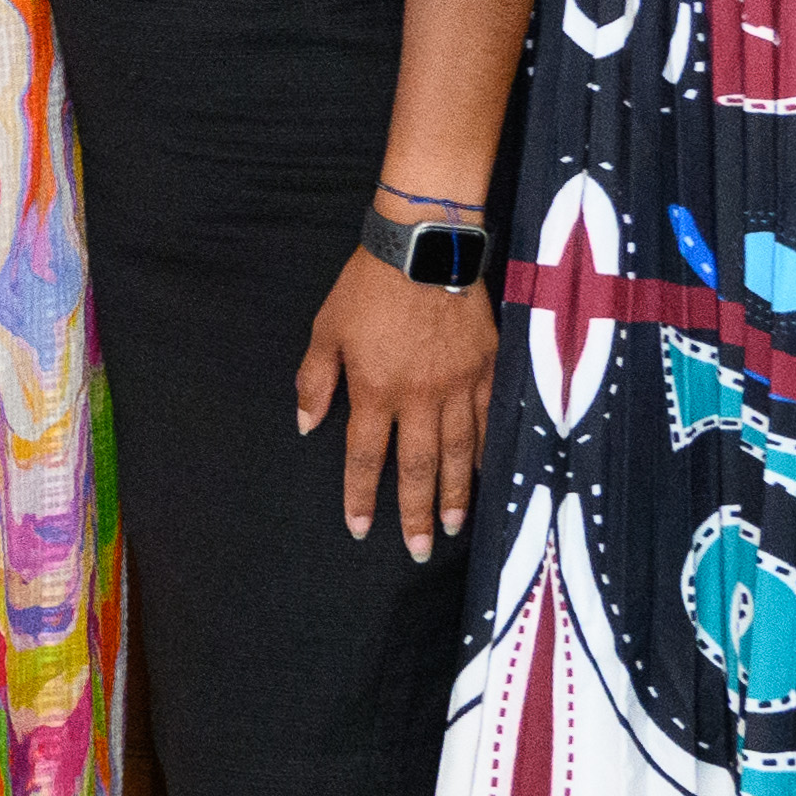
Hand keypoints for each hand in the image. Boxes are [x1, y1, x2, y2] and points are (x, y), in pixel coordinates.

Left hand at [297, 255, 491, 555]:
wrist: (423, 246)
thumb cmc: (368, 287)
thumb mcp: (326, 330)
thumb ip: (315, 381)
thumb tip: (306, 425)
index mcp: (374, 389)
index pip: (364, 456)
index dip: (360, 495)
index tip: (360, 528)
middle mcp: (418, 396)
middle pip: (417, 467)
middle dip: (415, 513)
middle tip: (417, 549)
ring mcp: (457, 385)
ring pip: (457, 452)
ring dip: (454, 494)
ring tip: (452, 527)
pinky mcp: (486, 368)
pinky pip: (489, 420)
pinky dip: (488, 452)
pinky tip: (486, 476)